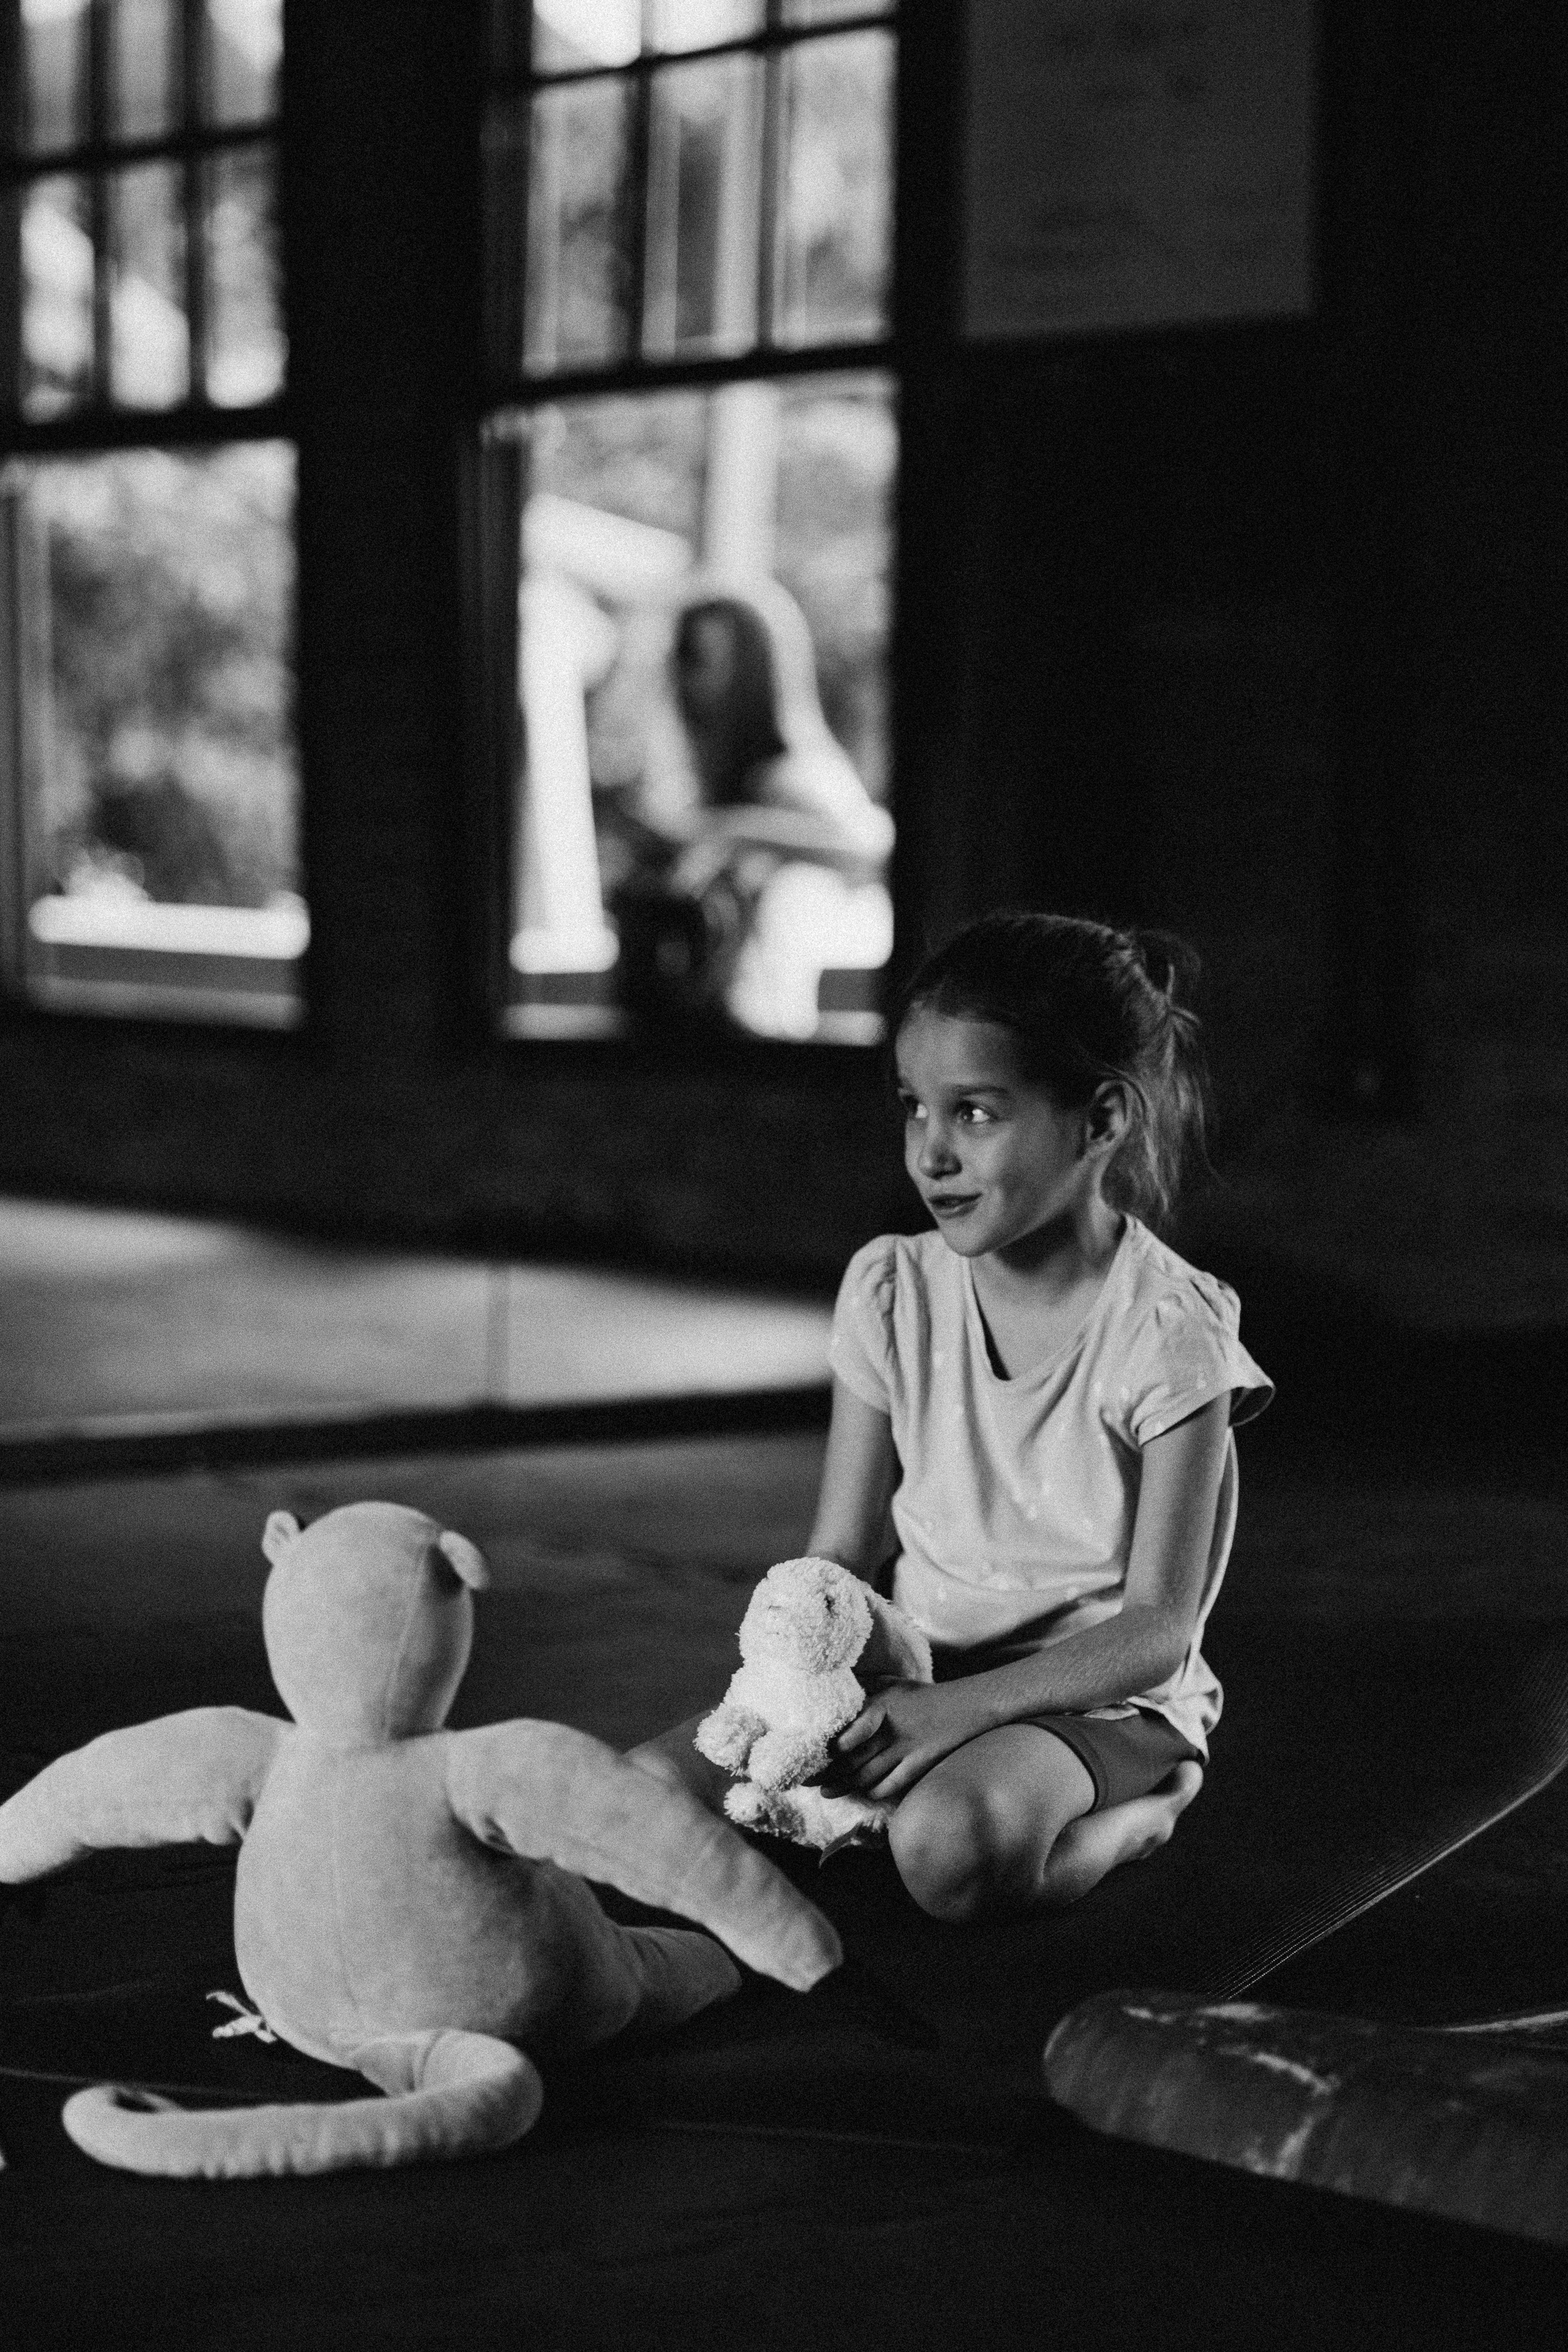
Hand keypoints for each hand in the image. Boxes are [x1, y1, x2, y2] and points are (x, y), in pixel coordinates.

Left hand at [819, 1682, 988, 1806]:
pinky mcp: (919, 1763)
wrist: (967, 1706)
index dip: (827, 1747)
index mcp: (880, 1704)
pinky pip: (891, 1783)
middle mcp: (890, 1727)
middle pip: (851, 1757)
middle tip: (806, 1780)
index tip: (809, 1754)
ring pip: (867, 1773)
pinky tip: (863, 1793)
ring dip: (844, 1785)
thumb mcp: (892, 1685)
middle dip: (827, 1771)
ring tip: (826, 1792)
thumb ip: (866, 1689)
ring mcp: (905, 1748)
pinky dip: (874, 1790)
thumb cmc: (924, 1695)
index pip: (848, 1730)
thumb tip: (837, 1687)